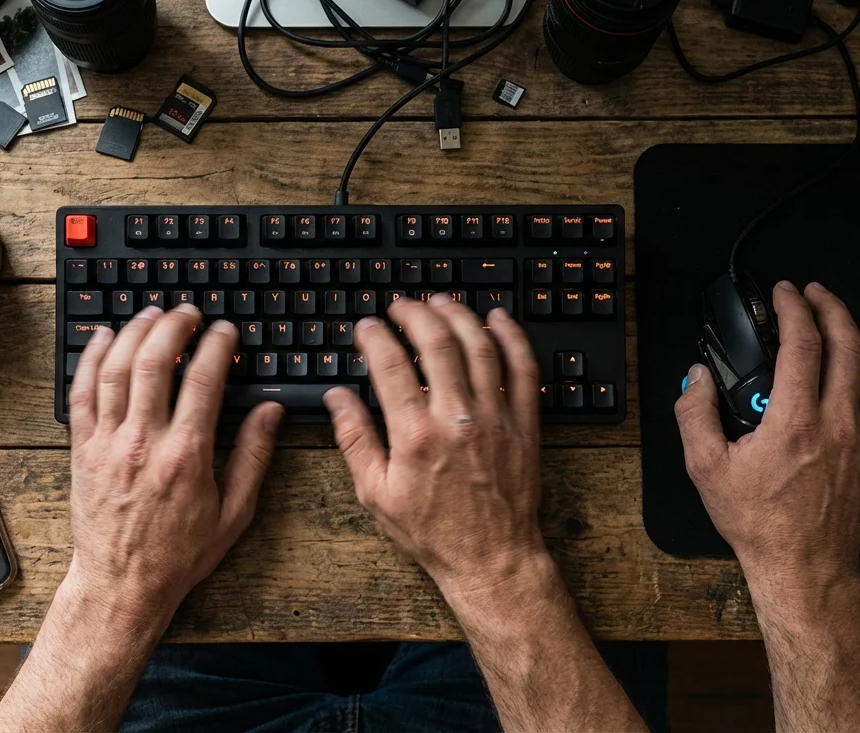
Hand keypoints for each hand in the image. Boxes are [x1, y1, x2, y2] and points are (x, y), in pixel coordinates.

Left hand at [64, 305, 283, 623]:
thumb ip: (254, 457)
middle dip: (174, 326)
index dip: (217, 346)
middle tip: (188, 313)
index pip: (203, 380)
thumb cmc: (178, 554)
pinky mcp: (82, 450)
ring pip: (116, 369)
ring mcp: (108, 443)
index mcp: (187, 455)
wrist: (123, 585)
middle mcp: (144, 442)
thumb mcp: (234, 512)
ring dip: (135, 332)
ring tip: (152, 314)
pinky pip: (81, 392)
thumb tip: (270, 413)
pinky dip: (92, 359)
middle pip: (155, 361)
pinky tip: (105, 339)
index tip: (224, 332)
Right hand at [322, 295, 547, 596]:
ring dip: (458, 316)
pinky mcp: (523, 424)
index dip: (375, 336)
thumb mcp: (376, 493)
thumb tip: (336, 399)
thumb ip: (354, 440)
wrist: (491, 558)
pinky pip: (522, 369)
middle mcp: (457, 419)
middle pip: (436, 343)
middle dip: (415, 314)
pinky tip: (497, 319)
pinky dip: (511, 338)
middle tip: (401, 305)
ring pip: (479, 347)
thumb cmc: (433, 532)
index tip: (367, 326)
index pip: (390, 366)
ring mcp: (495, 418)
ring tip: (440, 302)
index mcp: (416, 435)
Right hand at [674, 281, 859, 593]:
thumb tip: (695, 378)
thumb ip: (694, 414)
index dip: (793, 307)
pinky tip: (855, 369)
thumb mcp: (705, 469)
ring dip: (854, 334)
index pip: (803, 343)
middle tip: (813, 294)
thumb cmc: (759, 522)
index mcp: (794, 423)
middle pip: (848, 342)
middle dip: (831, 306)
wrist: (804, 565)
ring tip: (833, 324)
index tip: (784, 293)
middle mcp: (838, 424)